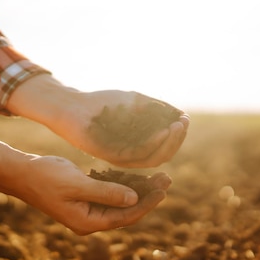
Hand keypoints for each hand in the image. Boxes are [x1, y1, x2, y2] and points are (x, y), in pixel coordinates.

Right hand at [0, 132, 170, 234]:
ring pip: (120, 202)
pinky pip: (110, 194)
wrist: (21, 173)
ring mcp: (87, 210)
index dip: (147, 203)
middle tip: (166, 178)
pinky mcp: (85, 198)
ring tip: (158, 175)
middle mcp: (90, 220)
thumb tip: (134, 199)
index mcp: (88, 222)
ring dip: (138, 189)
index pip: (125, 217)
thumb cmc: (46, 177)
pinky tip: (136, 174)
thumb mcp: (78, 184)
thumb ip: (106, 192)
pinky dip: (124, 185)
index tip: (164, 189)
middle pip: (126, 210)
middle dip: (147, 195)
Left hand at [6, 75, 188, 167]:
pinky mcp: (113, 157)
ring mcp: (123, 157)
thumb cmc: (103, 102)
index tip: (185, 119)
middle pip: (164, 154)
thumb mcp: (136, 101)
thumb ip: (157, 107)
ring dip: (169, 143)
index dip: (178, 135)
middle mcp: (133, 154)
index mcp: (140, 143)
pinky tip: (161, 131)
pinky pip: (138, 155)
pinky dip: (153, 144)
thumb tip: (181, 115)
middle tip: (182, 124)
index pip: (165, 146)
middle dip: (177, 139)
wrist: (74, 106)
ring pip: (154, 158)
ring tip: (176, 126)